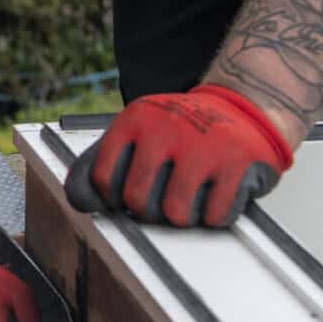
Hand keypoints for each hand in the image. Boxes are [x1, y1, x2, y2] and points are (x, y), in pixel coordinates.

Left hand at [64, 84, 292, 226]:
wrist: (243, 106)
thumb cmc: (182, 130)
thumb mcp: (138, 132)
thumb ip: (103, 163)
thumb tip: (80, 201)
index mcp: (135, 120)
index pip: (103, 179)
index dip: (114, 196)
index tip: (127, 192)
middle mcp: (166, 129)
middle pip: (139, 201)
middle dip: (150, 209)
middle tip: (164, 193)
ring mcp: (203, 145)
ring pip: (176, 213)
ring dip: (184, 214)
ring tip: (191, 194)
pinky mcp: (237, 163)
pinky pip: (215, 216)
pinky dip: (216, 214)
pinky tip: (216, 192)